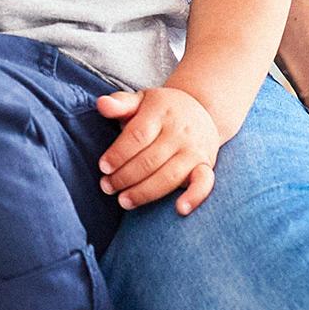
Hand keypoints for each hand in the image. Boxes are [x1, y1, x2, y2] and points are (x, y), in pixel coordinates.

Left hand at [94, 85, 222, 215]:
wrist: (200, 109)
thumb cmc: (160, 110)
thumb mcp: (140, 100)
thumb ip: (120, 103)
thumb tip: (102, 104)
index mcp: (160, 112)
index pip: (137, 136)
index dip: (119, 154)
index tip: (103, 167)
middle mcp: (179, 132)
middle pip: (150, 160)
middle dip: (125, 177)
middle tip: (107, 187)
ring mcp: (194, 150)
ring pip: (169, 176)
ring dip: (145, 192)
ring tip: (124, 201)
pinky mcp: (206, 165)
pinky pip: (204, 183)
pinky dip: (194, 197)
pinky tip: (179, 209)